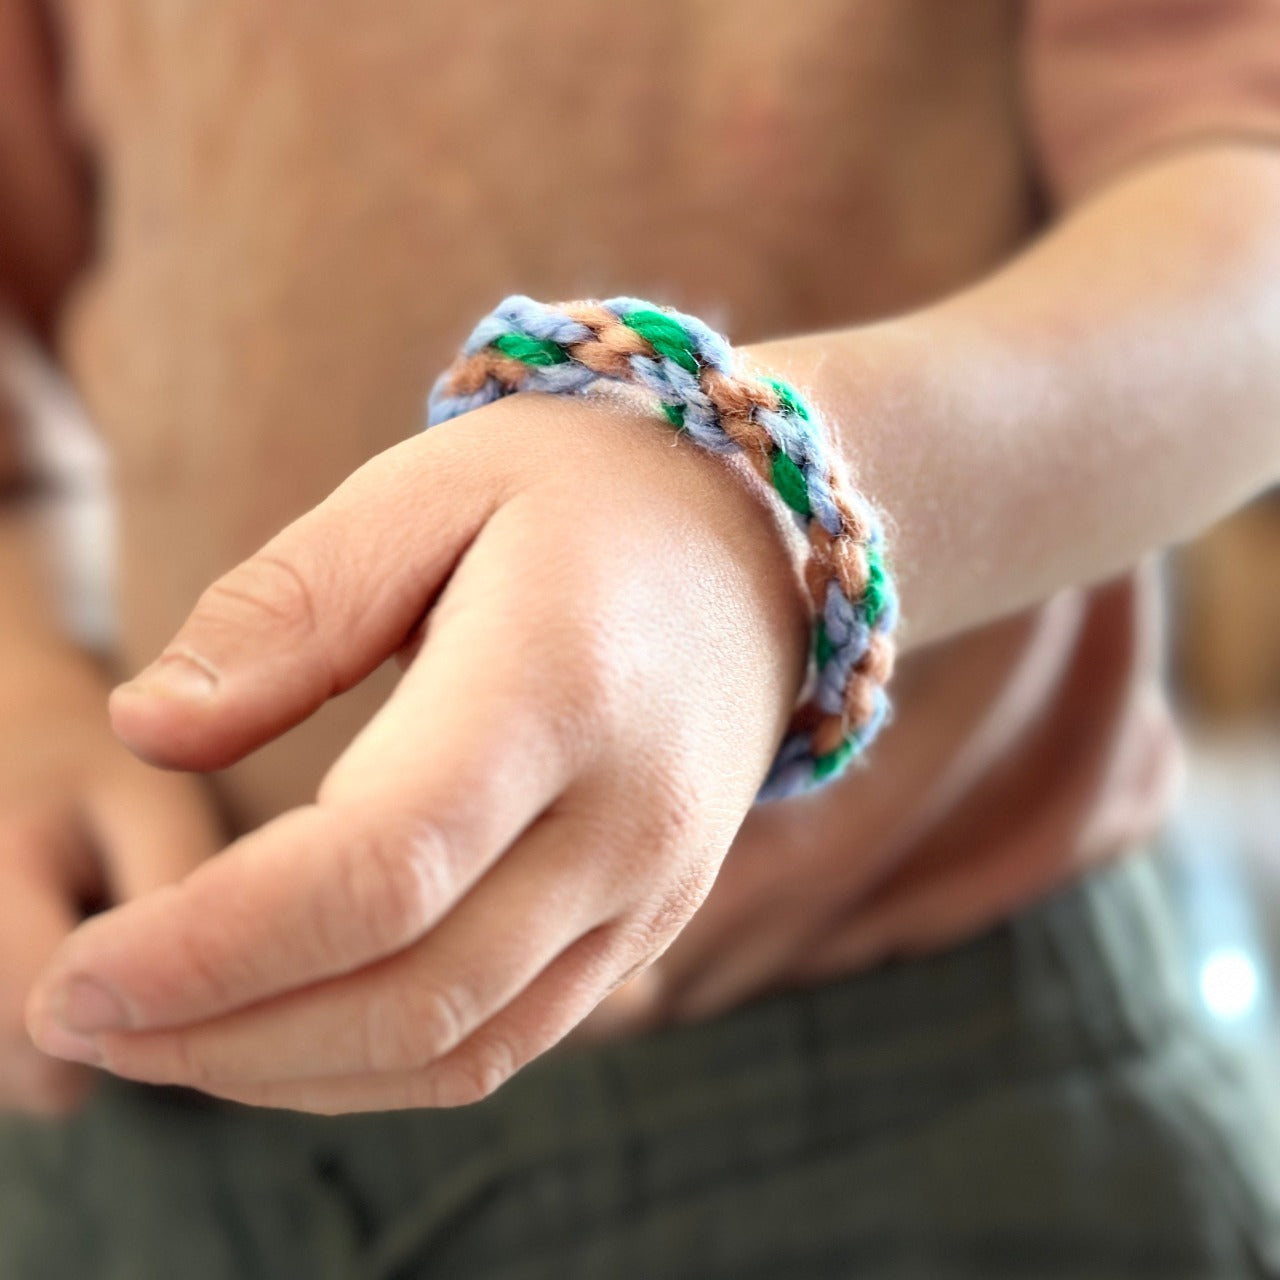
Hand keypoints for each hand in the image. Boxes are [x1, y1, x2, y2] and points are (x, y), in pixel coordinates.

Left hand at [26, 393, 808, 1112]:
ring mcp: (653, 886)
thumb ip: (288, 609)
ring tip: (157, 1039)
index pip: (383, 867)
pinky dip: (380, 1063)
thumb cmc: (582, 496)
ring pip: (460, 1044)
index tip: (78, 974)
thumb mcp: (430, 490)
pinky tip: (287, 1030)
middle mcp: (626, 818)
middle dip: (221, 1034)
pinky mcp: (651, 918)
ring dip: (289, 1071)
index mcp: (560, 689)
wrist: (756, 548)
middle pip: (413, 988)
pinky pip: (511, 1038)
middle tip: (78, 1014)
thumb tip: (148, 728)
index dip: (217, 946)